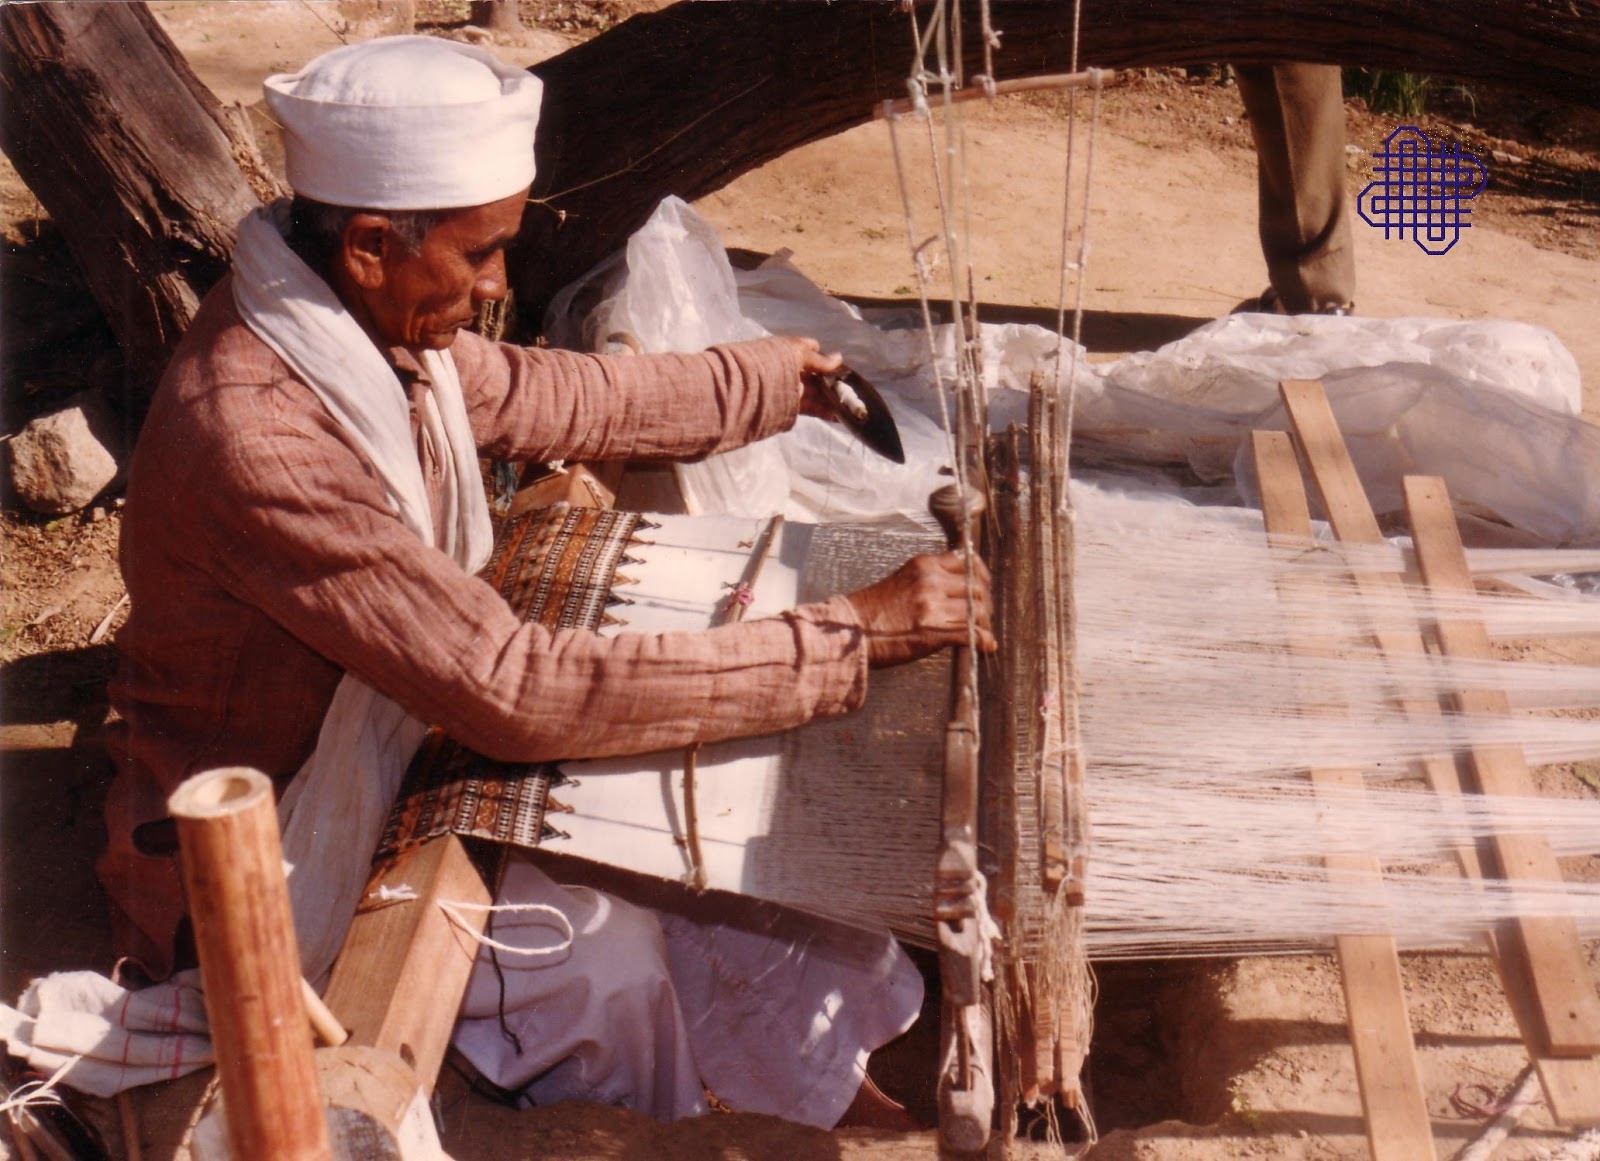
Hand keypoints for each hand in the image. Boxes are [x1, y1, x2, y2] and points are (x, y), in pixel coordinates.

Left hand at [778, 336, 844, 418]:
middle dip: (832, 381)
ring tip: (848, 407)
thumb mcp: (799, 354)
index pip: (812, 349)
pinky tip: (836, 416)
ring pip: (814, 391)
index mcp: (791, 350)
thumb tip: (839, 358)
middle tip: (850, 391)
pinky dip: (822, 410)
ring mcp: (789, 386)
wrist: (747, 384)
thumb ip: (820, 360)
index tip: (841, 367)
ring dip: (830, 398)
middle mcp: (791, 367)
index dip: (826, 356)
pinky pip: (808, 406)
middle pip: (815, 374)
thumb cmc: (775, 361)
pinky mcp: (788, 404)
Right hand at [845, 551, 995, 667]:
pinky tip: (986, 647)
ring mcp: (932, 606)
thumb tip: (959, 585)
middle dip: (986, 604)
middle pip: (977, 588)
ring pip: (977, 611)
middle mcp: (930, 581)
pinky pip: (971, 634)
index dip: (982, 576)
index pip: (967, 562)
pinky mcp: (932, 632)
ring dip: (985, 624)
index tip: (983, 588)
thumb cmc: (873, 609)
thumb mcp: (902, 579)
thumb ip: (930, 577)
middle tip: (984, 616)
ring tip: (982, 632)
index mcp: (923, 565)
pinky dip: (984, 641)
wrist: (849, 632)